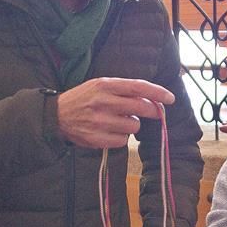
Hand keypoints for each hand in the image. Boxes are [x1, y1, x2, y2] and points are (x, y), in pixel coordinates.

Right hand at [57, 78, 174, 148]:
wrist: (56, 116)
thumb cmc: (83, 99)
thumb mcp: (100, 85)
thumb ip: (123, 90)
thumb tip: (152, 99)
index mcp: (105, 85)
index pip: (138, 87)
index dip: (157, 93)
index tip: (170, 98)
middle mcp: (103, 102)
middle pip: (141, 108)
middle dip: (152, 111)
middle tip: (155, 112)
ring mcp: (99, 122)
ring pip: (134, 127)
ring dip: (131, 125)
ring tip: (117, 121)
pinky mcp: (97, 139)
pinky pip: (122, 141)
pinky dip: (120, 138)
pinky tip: (109, 132)